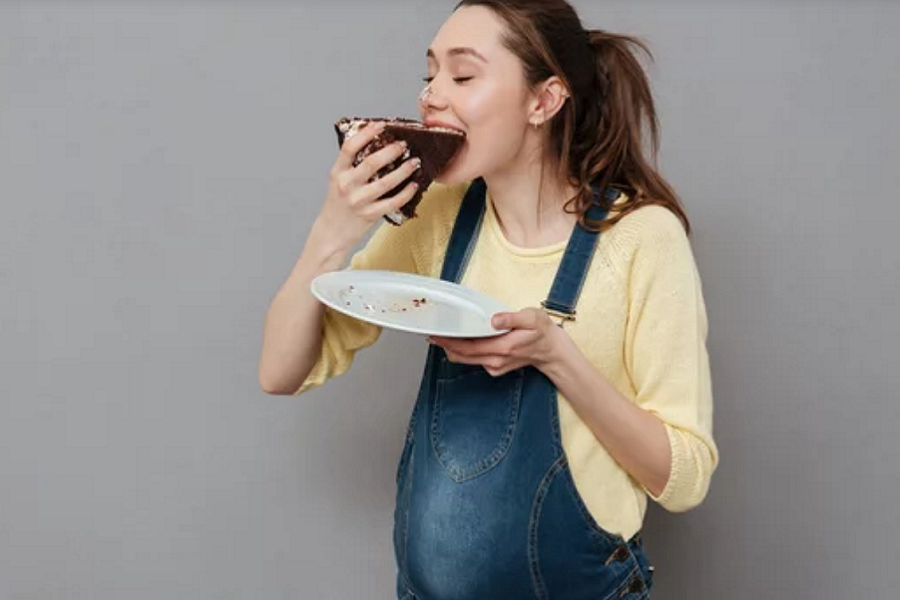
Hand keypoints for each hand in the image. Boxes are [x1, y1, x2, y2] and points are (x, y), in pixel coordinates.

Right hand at [315, 121, 421, 250]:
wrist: (332, 233)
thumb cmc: (338, 204)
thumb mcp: (339, 181)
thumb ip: (353, 166)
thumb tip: (379, 146)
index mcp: (338, 172)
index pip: (350, 147)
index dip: (366, 133)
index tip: (381, 125)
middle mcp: (347, 185)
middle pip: (371, 162)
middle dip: (391, 151)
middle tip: (404, 144)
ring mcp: (358, 201)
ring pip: (386, 182)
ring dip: (404, 171)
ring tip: (415, 162)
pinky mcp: (370, 214)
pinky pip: (393, 202)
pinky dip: (406, 193)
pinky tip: (414, 185)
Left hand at [428, 308, 562, 376]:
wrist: (553, 352)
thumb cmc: (542, 333)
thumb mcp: (532, 318)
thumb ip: (512, 318)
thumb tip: (494, 319)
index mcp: (503, 347)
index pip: (469, 347)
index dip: (449, 342)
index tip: (436, 336)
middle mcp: (496, 360)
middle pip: (462, 355)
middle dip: (446, 345)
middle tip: (433, 335)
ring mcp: (495, 366)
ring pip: (467, 359)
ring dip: (454, 349)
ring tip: (443, 336)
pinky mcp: (495, 367)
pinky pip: (474, 360)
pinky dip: (465, 352)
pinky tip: (462, 341)